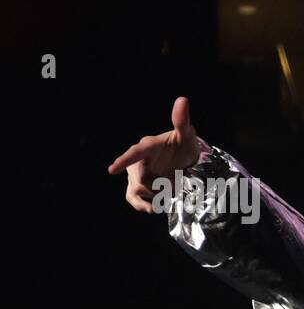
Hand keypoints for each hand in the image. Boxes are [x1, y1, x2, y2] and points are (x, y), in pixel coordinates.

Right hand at [108, 96, 200, 212]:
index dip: (125, 161)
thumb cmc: (184, 143)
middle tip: (172, 183)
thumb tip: (182, 100)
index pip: (135, 152)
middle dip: (156, 185)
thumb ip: (182, 121)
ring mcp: (138, 173)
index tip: (112, 170)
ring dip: (155, 195)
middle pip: (141, 178)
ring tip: (169, 190)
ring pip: (139, 190)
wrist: (183, 157)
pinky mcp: (141, 185)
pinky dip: (141, 205)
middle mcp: (140, 160)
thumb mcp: (186, 134)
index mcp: (148, 146)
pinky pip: (134, 198)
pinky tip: (152, 209)